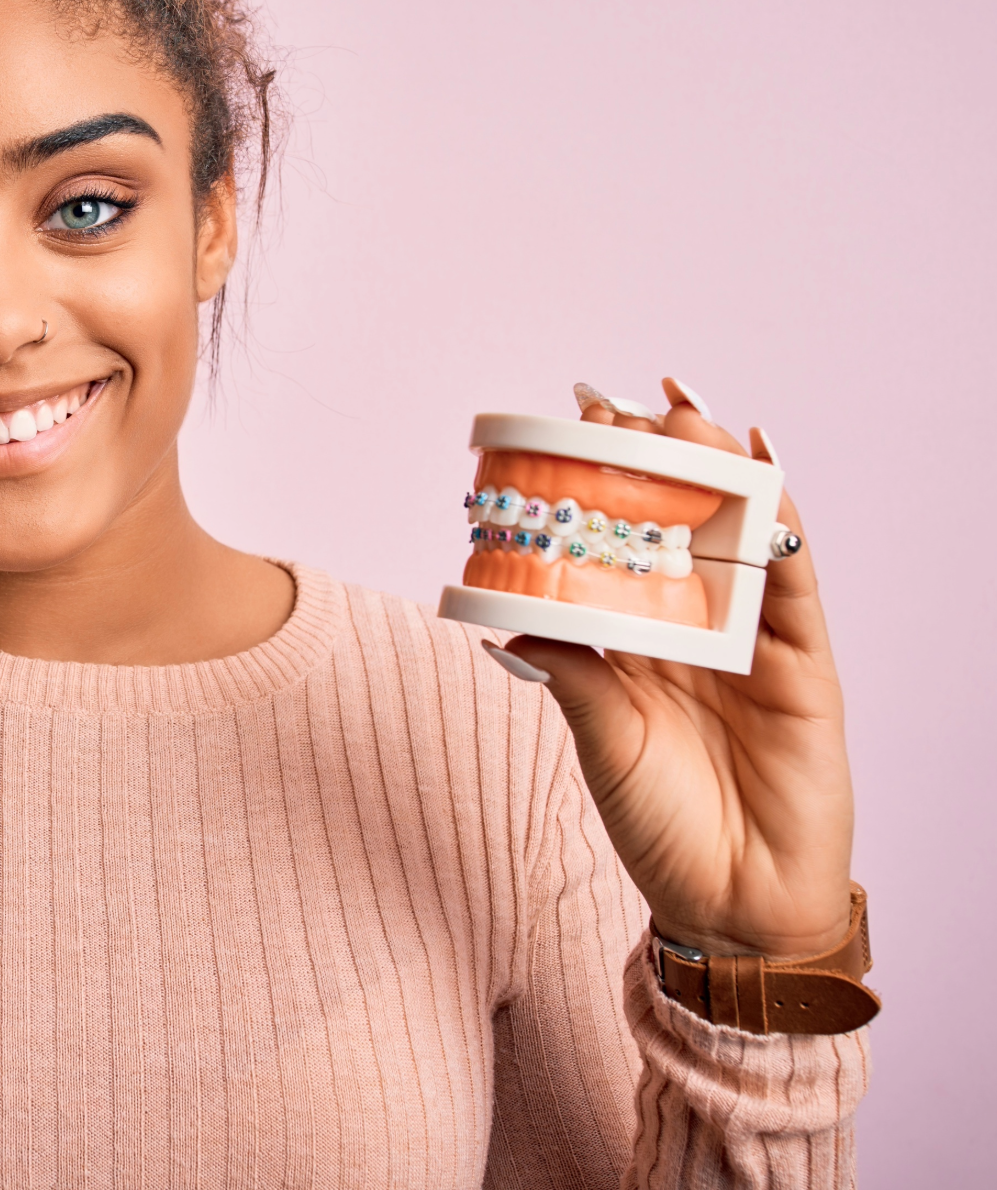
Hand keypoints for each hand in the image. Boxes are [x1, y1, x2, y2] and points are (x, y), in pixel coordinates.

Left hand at [502, 379, 853, 958]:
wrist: (731, 905)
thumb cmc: (658, 824)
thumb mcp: (600, 739)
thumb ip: (570, 671)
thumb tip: (510, 613)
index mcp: (636, 635)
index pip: (617, 540)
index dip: (598, 483)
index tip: (563, 427)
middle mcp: (694, 623)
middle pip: (676, 519)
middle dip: (648, 458)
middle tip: (612, 407)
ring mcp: (751, 636)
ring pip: (737, 531)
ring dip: (713, 468)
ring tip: (681, 418)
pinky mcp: (802, 661)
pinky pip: (796, 576)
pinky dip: (785, 520)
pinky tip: (766, 467)